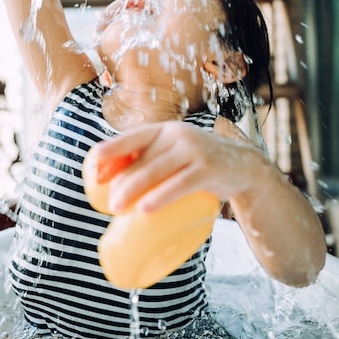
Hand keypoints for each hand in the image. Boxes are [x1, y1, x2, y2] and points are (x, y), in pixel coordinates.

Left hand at [89, 121, 267, 213]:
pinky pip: (179, 184)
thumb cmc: (201, 164)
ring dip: (133, 190)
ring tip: (119, 208)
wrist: (245, 166)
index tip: (94, 163)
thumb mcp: (177, 154)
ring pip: (155, 171)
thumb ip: (154, 161)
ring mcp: (194, 151)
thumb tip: (116, 186)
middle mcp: (178, 135)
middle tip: (110, 204)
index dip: (112, 148)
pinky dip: (160, 197)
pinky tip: (145, 208)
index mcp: (166, 131)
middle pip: (142, 160)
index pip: (134, 136)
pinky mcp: (207, 170)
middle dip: (121, 182)